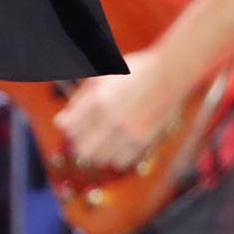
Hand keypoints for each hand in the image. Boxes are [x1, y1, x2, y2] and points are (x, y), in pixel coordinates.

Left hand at [56, 54, 181, 172]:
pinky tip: (119, 143)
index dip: (69, 127)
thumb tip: (61, 122)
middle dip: (80, 144)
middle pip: (82, 150)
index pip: (69, 129)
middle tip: (86, 135)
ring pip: (101, 159)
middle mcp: (113, 119)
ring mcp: (130, 132)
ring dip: (98, 152)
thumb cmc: (135, 71)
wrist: (171, 73)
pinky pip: (121, 162)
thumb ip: (78, 98)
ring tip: (104, 139)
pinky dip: (116, 157)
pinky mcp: (144, 141)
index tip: (74, 123)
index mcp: (99, 100)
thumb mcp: (102, 75)